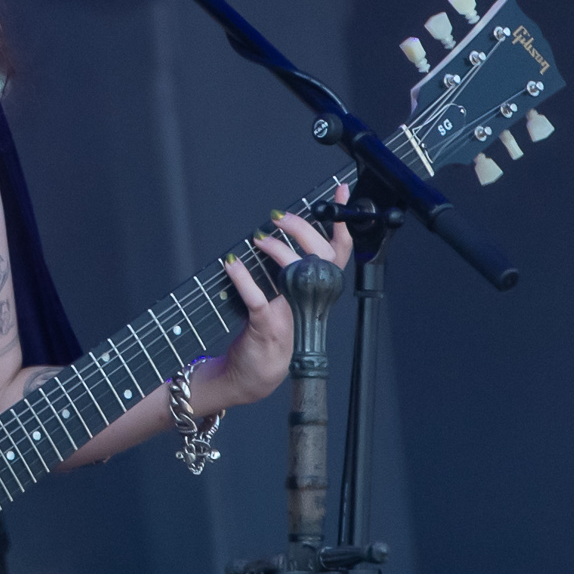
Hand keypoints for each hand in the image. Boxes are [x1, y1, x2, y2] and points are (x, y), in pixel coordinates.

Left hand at [205, 183, 354, 409]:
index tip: (340, 196)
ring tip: (259, 240)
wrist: (251, 376)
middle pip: (322, 258)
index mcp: (316, 293)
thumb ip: (290, 272)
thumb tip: (281, 232)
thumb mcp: (286, 299)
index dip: (342, 224)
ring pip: (297, 274)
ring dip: (278, 250)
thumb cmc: (268, 335)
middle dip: (302, 230)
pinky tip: (232, 264)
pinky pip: (259, 300)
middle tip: (279, 219)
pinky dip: (244, 279)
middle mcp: (308, 303)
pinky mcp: (267, 329)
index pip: (338, 254)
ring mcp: (290, 316)